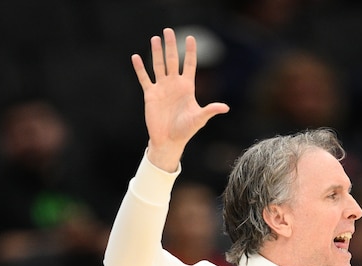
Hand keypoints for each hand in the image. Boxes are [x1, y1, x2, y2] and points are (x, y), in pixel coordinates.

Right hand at [131, 27, 228, 171]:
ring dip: (156, 52)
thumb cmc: (186, 130)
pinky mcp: (150, 95)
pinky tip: (136, 57)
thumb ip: (210, 110)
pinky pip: (144, 78)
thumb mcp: (199, 118)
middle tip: (168, 30)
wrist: (169, 140)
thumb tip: (225, 107)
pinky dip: (140, 69)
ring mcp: (162, 88)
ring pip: (158, 66)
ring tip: (155, 38)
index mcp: (187, 87)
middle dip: (171, 45)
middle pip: (172, 60)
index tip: (191, 38)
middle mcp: (174, 84)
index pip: (189, 65)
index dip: (190, 51)